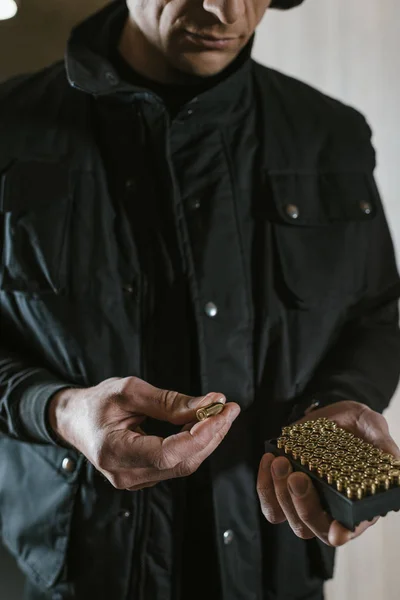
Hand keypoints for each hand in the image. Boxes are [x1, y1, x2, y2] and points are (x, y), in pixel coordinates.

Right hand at [48, 376, 239, 489]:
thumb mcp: (129, 391)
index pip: (168, 453)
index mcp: (114, 452)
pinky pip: (176, 464)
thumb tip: (208, 405)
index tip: (222, 411)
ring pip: (183, 465)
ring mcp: (134, 480)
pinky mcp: (143, 476)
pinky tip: (203, 424)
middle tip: (229, 408)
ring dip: (207, 439)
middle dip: (212, 434)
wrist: (74, 419)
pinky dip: (194, 444)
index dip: (201, 434)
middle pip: (182, 462)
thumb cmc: (96, 402)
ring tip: (221, 413)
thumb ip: (168, 401)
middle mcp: (125, 474)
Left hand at [257, 400, 399, 546]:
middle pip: (311, 527)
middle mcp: (330, 509)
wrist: (334, 414)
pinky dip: (264, 485)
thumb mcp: (375, 430)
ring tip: (280, 462)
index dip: (341, 534)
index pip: (348, 530)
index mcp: (356, 504)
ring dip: (279, 493)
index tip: (336, 531)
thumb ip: (385, 449)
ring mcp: (305, 500)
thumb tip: (398, 467)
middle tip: (297, 476)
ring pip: (286, 517)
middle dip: (302, 505)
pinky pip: (269, 502)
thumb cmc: (361, 427)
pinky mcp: (284, 488)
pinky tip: (269, 459)